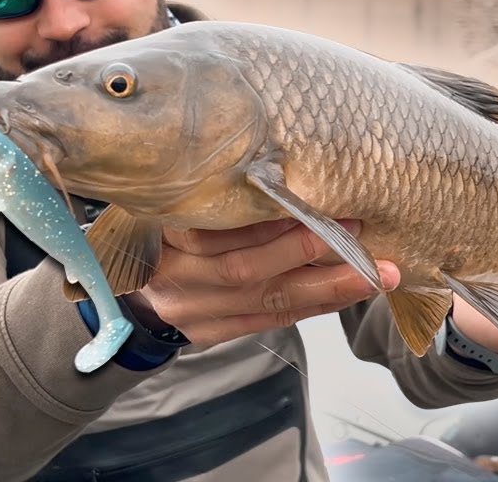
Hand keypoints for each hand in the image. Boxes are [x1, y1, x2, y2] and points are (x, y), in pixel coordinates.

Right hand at [125, 218, 400, 347]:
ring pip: (268, 301)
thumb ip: (205, 191)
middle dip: (305, 249)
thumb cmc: (155, 236)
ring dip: (327, 285)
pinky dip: (314, 306)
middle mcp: (179, 279)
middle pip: (246, 269)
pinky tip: (349, 292)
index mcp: (162, 238)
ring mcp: (196, 312)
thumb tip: (272, 164)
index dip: (263, 218)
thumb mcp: (164, 205)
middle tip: (355, 228)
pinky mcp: (213, 333)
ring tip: (376, 271)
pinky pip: (271, 322)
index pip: (212, 231)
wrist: (121, 298)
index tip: (308, 196)